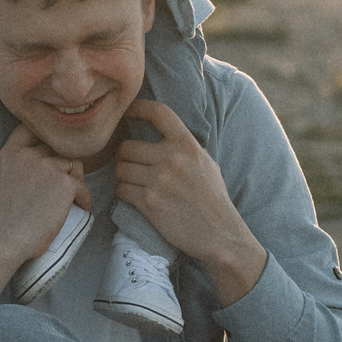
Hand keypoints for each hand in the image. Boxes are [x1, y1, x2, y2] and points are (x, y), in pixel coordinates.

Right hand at [0, 126, 91, 311]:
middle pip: (56, 149)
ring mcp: (48, 169)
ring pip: (73, 164)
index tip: (49, 152)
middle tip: (65, 182)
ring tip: (75, 195)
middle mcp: (29, 156)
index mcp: (8, 155)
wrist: (3, 241)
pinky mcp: (64, 185)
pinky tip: (82, 207)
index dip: (42, 138)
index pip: (30, 131)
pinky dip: (84, 197)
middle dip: (62, 163)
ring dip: (76, 178)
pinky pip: (82, 186)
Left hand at [113, 101, 265, 303]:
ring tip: (134, 184)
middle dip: (125, 158)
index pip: (159, 113)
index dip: (138, 107)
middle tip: (132, 167)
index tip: (128, 112)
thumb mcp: (206, 164)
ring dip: (123, 177)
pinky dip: (123, 193)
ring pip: (120, 169)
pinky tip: (133, 197)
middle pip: (127, 147)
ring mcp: (160, 181)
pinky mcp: (150, 202)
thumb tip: (161, 132)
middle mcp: (173, 159)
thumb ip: (184, 147)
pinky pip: (121, 189)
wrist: (220, 235)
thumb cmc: (213, 199)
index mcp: (188, 145)